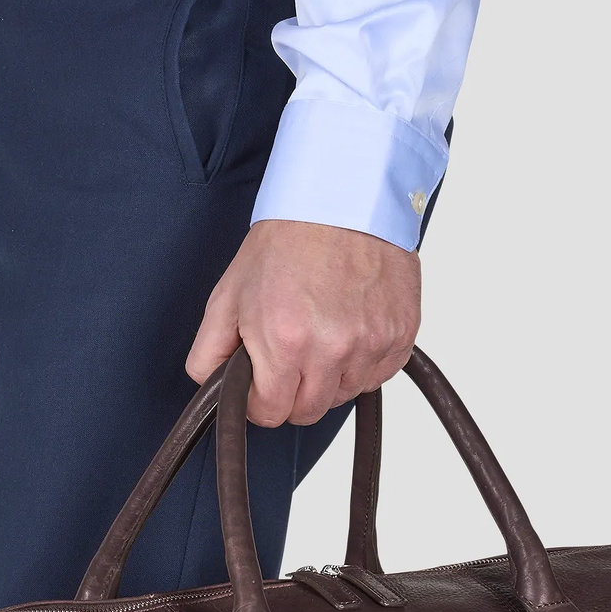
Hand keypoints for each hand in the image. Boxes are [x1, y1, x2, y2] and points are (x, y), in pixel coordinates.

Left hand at [185, 220, 420, 425]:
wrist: (343, 198)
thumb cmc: (288, 240)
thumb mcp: (229, 294)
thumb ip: (209, 351)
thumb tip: (210, 389)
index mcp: (285, 342)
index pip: (271, 413)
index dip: (260, 401)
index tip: (261, 383)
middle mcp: (332, 349)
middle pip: (309, 411)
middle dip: (293, 392)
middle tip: (289, 355)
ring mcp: (371, 344)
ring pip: (344, 395)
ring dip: (329, 377)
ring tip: (321, 333)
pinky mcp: (401, 336)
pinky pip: (378, 376)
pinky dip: (362, 362)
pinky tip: (350, 328)